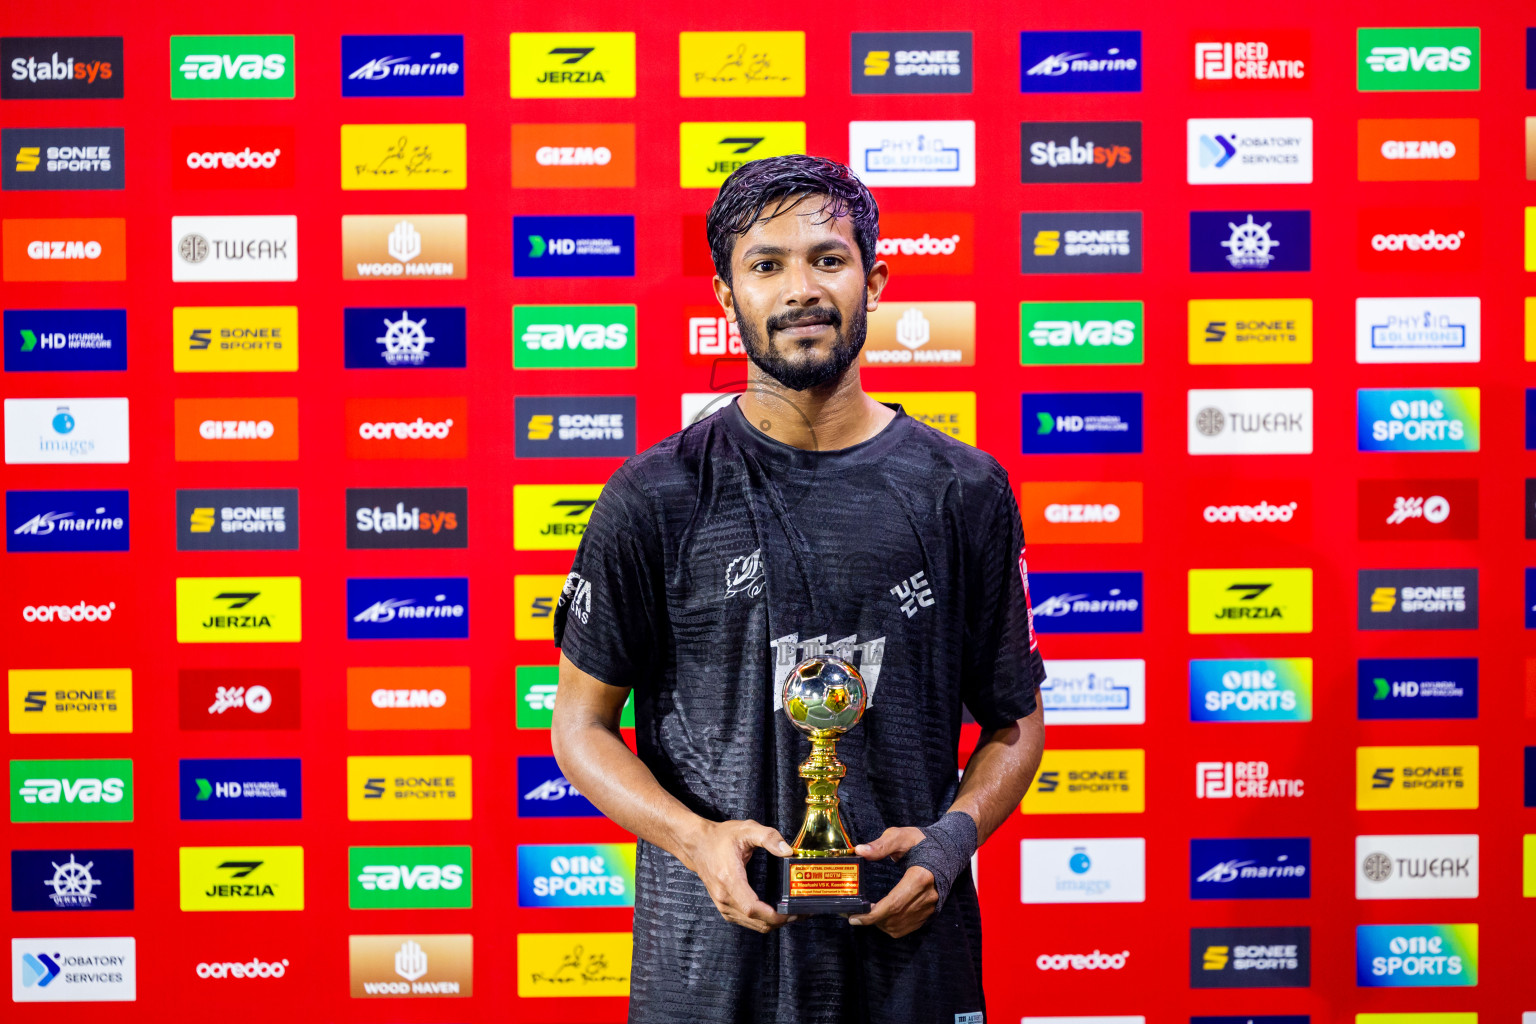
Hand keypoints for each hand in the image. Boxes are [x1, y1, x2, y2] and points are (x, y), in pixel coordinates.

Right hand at [681, 819, 800, 933]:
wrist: (697, 845)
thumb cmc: (721, 838)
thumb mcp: (746, 829)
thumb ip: (769, 837)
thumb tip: (788, 851)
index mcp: (730, 880)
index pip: (752, 908)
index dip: (774, 915)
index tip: (793, 912)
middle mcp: (725, 898)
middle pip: (756, 921)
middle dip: (782, 920)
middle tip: (803, 910)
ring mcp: (723, 905)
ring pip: (753, 925)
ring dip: (775, 923)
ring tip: (794, 912)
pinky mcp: (725, 908)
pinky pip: (747, 922)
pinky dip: (764, 921)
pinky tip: (777, 913)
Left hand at [848, 827, 938, 937]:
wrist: (947, 850)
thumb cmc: (921, 842)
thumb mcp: (900, 836)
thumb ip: (880, 845)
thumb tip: (860, 851)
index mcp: (920, 877)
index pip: (894, 903)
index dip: (872, 915)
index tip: (854, 916)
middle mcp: (927, 896)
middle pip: (895, 917)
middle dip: (871, 920)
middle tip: (853, 915)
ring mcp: (930, 907)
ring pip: (899, 926)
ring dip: (879, 924)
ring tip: (865, 914)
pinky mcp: (930, 913)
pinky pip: (907, 928)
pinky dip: (890, 926)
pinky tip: (880, 917)